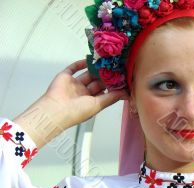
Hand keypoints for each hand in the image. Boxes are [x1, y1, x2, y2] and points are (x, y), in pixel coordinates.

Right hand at [14, 59, 128, 148]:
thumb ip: (112, 98)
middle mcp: (83, 93)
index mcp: (91, 102)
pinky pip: (73, 68)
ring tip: (105, 61)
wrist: (55, 109)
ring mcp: (74, 85)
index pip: (104, 92)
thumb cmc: (77, 111)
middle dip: (105, 76)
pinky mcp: (65, 77)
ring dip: (95, 69)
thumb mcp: (98, 105)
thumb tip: (127, 94)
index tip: (121, 78)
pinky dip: (81, 63)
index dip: (112, 85)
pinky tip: (89, 59)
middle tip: (115, 66)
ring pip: (87, 74)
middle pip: (96, 82)